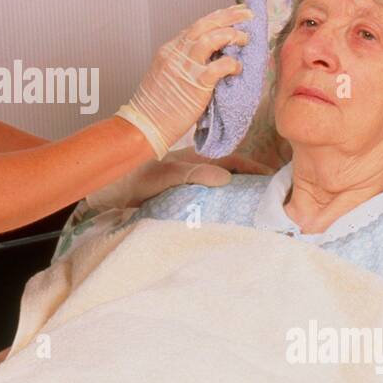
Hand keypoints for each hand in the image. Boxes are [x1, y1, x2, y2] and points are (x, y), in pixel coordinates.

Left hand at [83, 146, 269, 211]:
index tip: (276, 179)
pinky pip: (207, 204)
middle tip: (273, 202)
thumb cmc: (133, 177)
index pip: (234, 162)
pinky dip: (220, 210)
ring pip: (221, 190)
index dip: (255, 169)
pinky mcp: (180, 200)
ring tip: (256, 215)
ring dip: (237, 199)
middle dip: (252, 186)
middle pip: (232, 177)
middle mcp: (196, 171)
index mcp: (196, 159)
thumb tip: (227, 178)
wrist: (107, 191)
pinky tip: (227, 222)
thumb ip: (194, 174)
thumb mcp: (166, 175)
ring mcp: (189, 186)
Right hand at [117, 5, 254, 158]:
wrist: (145, 125)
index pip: (196, 27)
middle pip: (204, 25)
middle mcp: (176, 53)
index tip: (232, 14)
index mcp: (169, 50)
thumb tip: (209, 59)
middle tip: (246, 13)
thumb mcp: (165, 76)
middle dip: (228, 16)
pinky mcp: (196, 84)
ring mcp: (185, 67)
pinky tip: (238, 68)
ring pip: (211, 38)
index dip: (216, 18)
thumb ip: (183, 64)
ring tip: (244, 38)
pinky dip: (232, 64)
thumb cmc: (156, 107)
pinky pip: (219, 66)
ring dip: (231, 35)